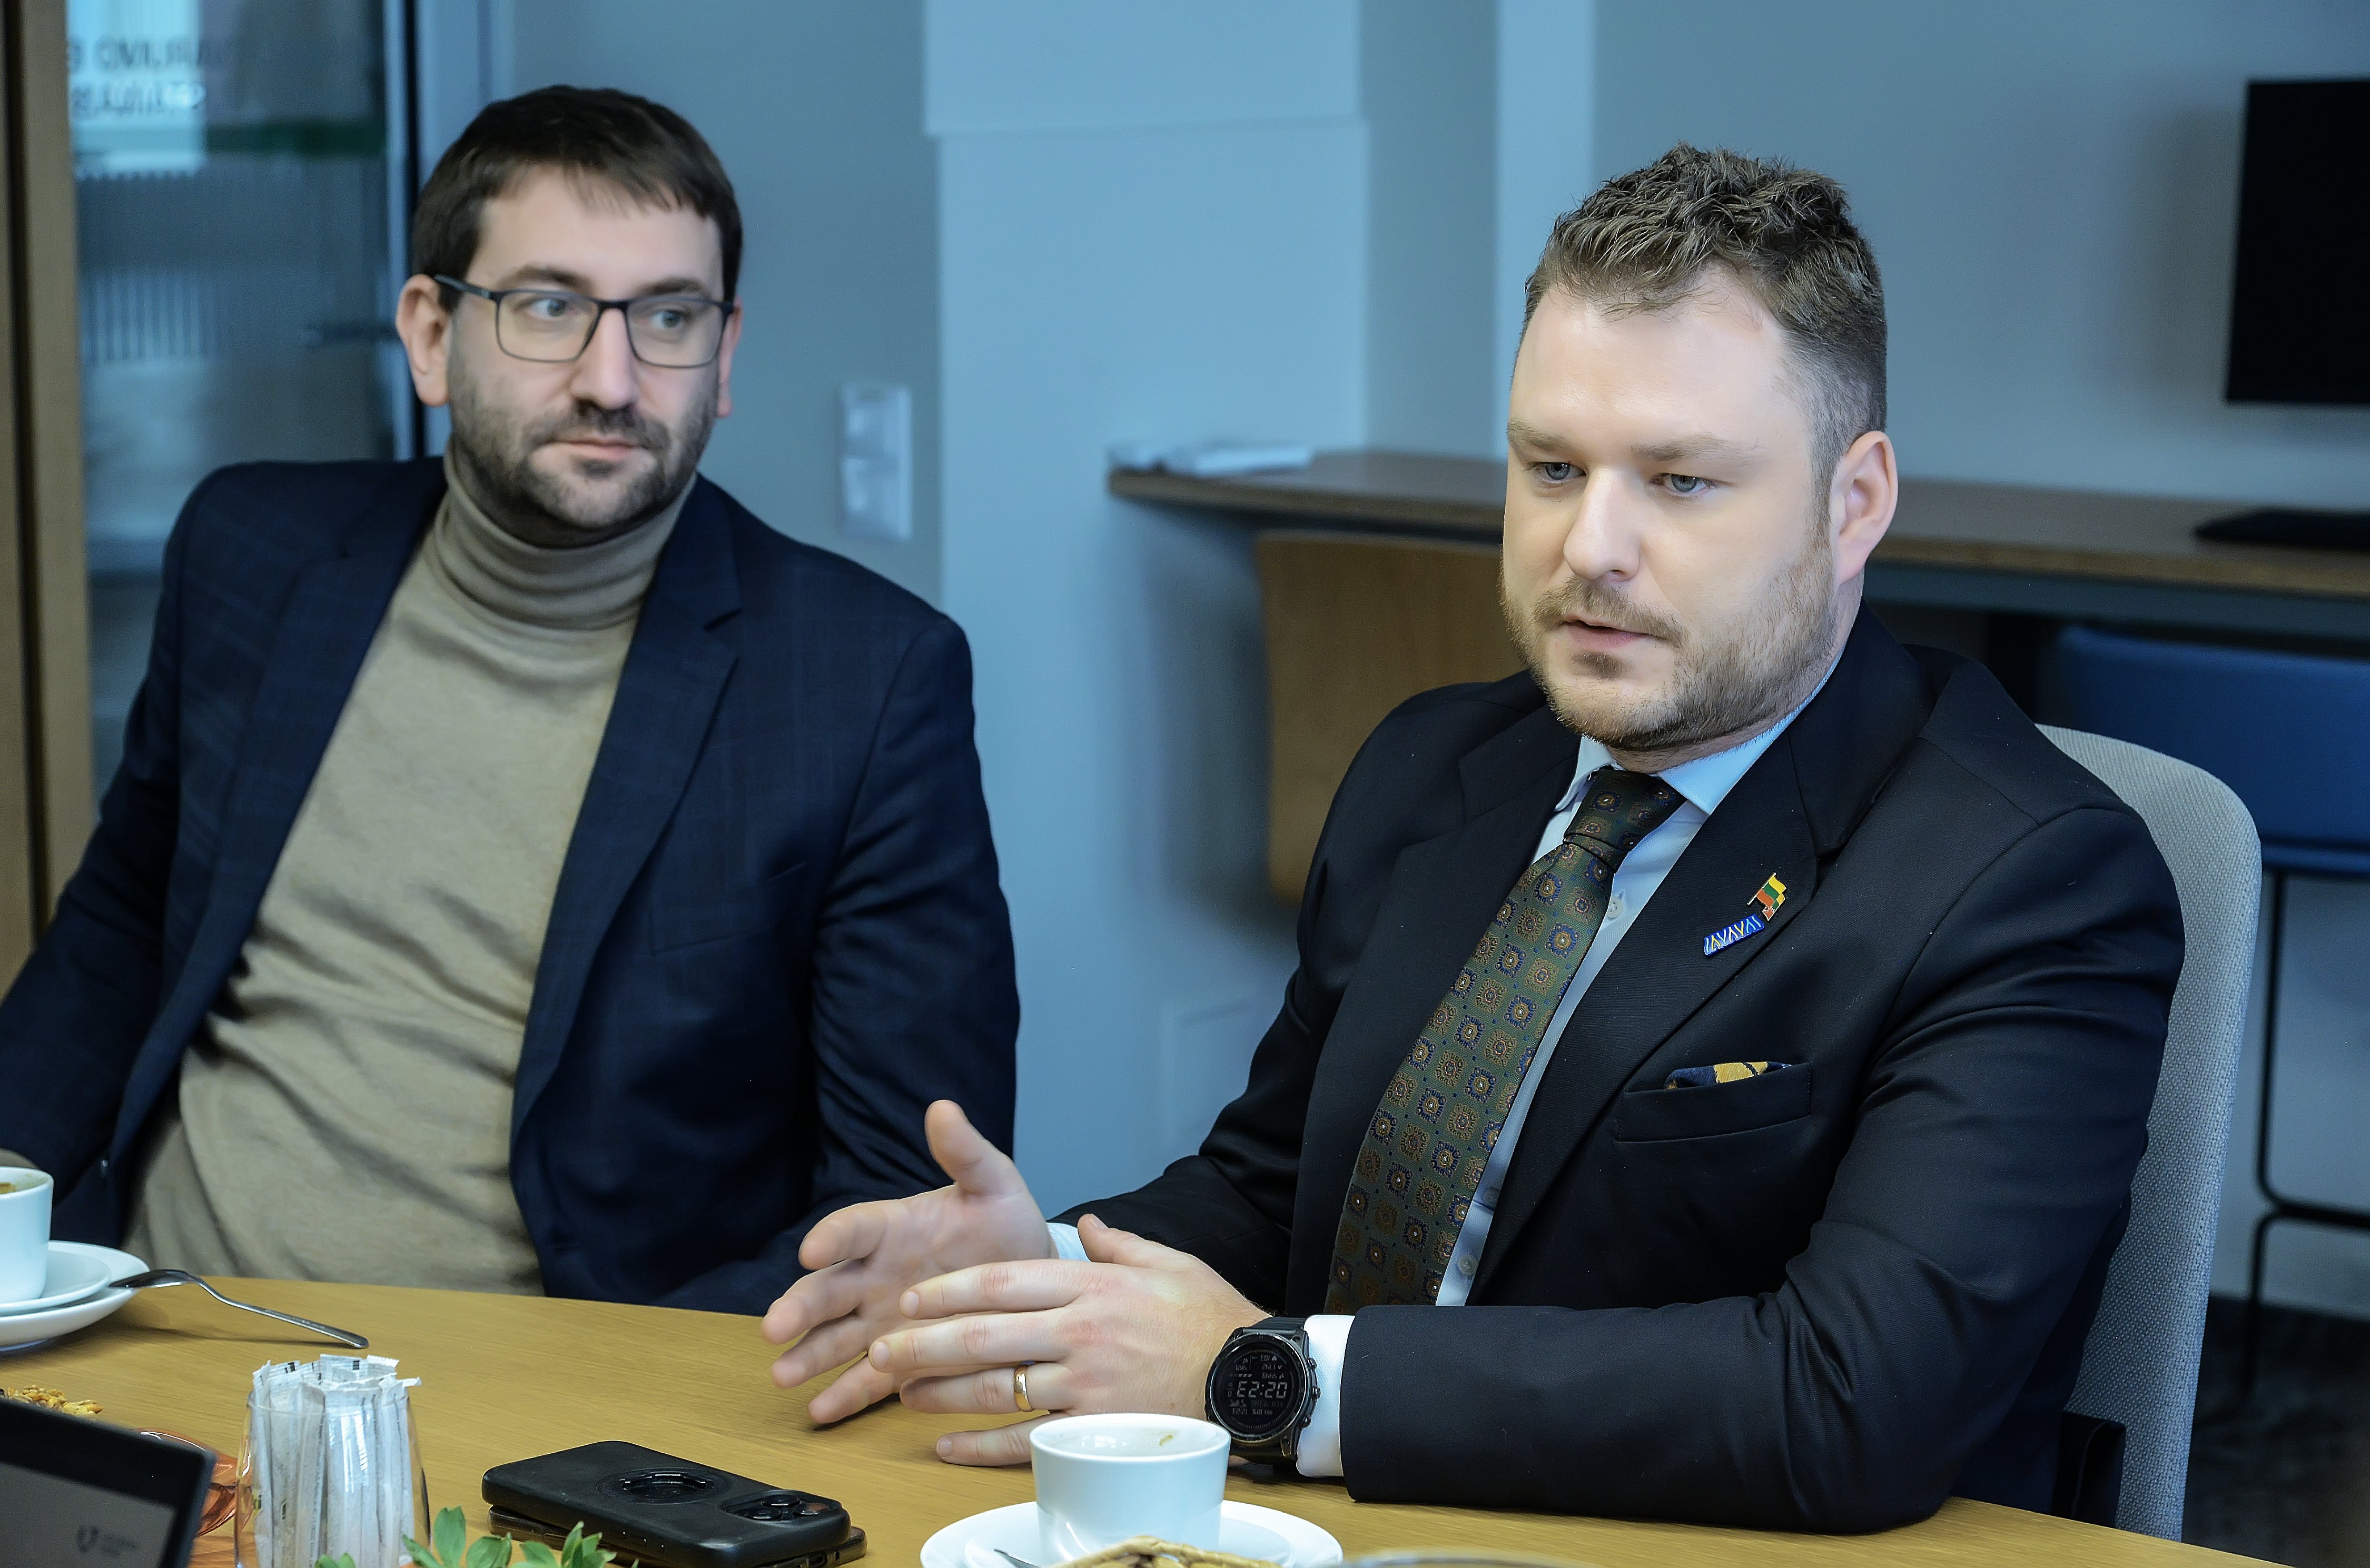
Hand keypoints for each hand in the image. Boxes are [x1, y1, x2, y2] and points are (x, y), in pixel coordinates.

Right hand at [762, 1101, 1050, 1422]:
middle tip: (774, 1328)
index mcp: (890, 1229)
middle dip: (799, 1308)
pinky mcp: (899, 1360)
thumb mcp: (993, 1186)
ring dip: (807, 1357)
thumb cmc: (1005, 1225)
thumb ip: (966, 1154)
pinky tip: (819, 1413)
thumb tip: (943, 1108)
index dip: (832, 1238)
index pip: (852, 1229)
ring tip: (781, 1376)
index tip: (812, 1250)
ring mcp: (881, 1321)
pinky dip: (843, 1396)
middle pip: (828, 1290)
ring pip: (835, 1339)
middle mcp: (875, 1276)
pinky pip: (866, 1380)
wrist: (1032, 1280)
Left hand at [869, 1213, 1266, 1464]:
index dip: (949, 1290)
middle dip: (924, 1343)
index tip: (912, 1299)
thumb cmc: (1210, 1318)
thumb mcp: (1168, 1261)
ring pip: (995, 1390)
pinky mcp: (1095, 1428)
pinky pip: (1026, 1441)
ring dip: (941, 1393)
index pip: (1003, 1282)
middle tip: (881, 1347)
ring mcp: (1085, 1385)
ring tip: (903, 1391)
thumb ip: (1117, 1242)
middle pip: (984, 1336)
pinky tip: (948, 1445)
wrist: (1252, 1376)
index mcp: (1092, 1286)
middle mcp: (1080, 1333)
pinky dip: (981, 1446)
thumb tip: (1084, 1223)